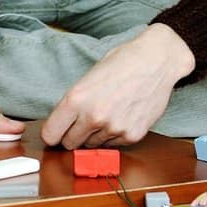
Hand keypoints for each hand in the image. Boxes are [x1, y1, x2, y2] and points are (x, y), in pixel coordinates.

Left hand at [40, 24, 194, 148]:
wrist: (156, 61)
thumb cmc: (122, 62)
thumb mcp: (89, 77)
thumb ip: (74, 102)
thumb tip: (62, 125)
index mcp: (76, 98)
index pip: (50, 134)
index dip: (52, 134)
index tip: (56, 132)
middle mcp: (93, 116)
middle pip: (69, 144)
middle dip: (72, 135)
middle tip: (82, 121)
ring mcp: (114, 128)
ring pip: (92, 145)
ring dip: (95, 134)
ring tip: (108, 111)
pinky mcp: (132, 135)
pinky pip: (114, 144)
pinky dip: (115, 134)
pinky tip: (122, 114)